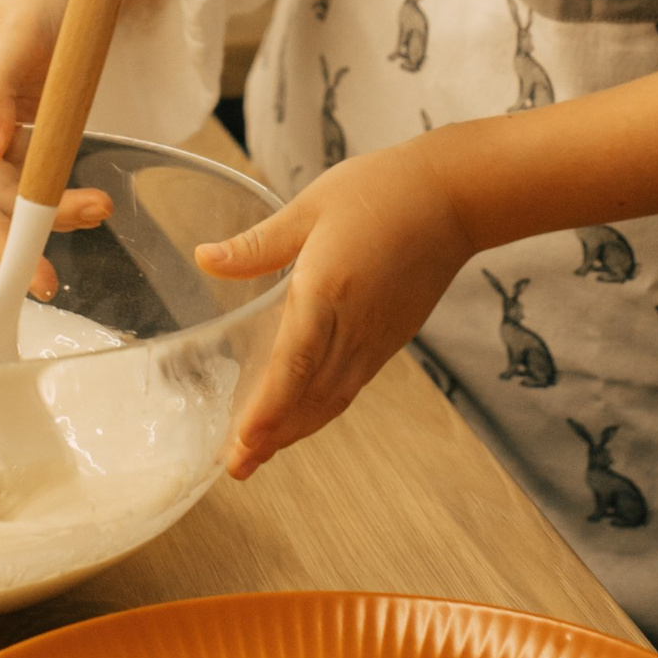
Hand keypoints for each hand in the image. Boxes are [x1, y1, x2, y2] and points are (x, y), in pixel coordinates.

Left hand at [198, 139, 477, 475]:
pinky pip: (351, 386)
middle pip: (311, 397)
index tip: (243, 441)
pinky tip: (301, 414)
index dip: (268, 410)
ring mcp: (377, 338)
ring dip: (296, 430)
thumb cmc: (383, 191)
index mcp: (329, 292)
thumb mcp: (310, 207)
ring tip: (259, 453)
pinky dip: (321, 409)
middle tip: (235, 466)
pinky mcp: (390, 340)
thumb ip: (257, 244)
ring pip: (332, 399)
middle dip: (272, 436)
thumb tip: (204, 258)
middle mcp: (355, 327)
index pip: (294, 364)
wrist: (454, 198)